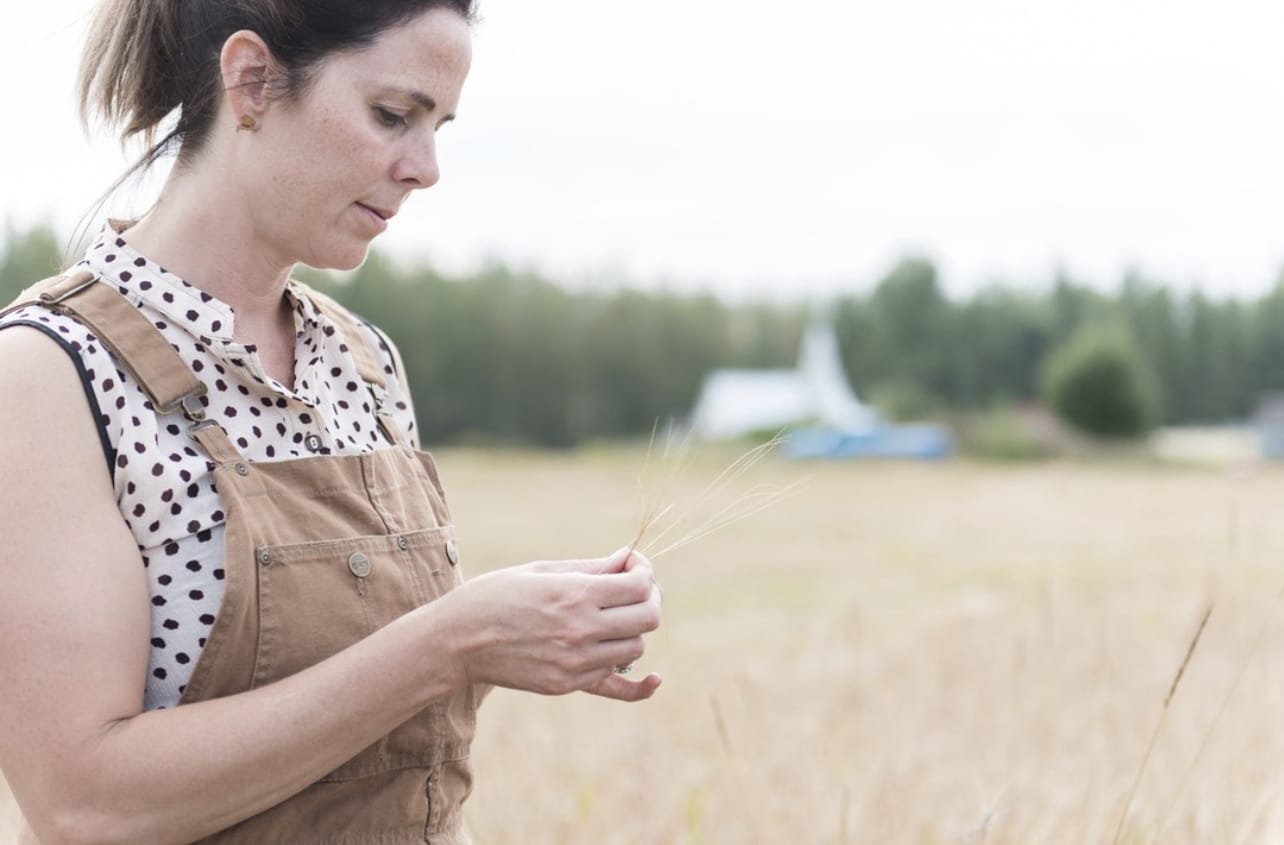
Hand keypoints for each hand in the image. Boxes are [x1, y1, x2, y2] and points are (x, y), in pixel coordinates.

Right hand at [436, 547, 662, 699]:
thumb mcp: (542, 570)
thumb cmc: (496, 594)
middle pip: (647, 618)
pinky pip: (615, 684)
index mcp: (575, 594)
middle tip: (638, 590)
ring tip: (618, 617)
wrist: (457, 640)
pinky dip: (639, 683)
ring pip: (635, 648)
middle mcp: (580, 630)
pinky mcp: (566, 684)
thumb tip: (628, 560)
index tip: (634, 566)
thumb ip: (591, 568)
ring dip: (634, 630)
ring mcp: (575, 662)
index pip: (639, 586)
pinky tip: (655, 679)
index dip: (644, 572)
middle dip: (650, 599)